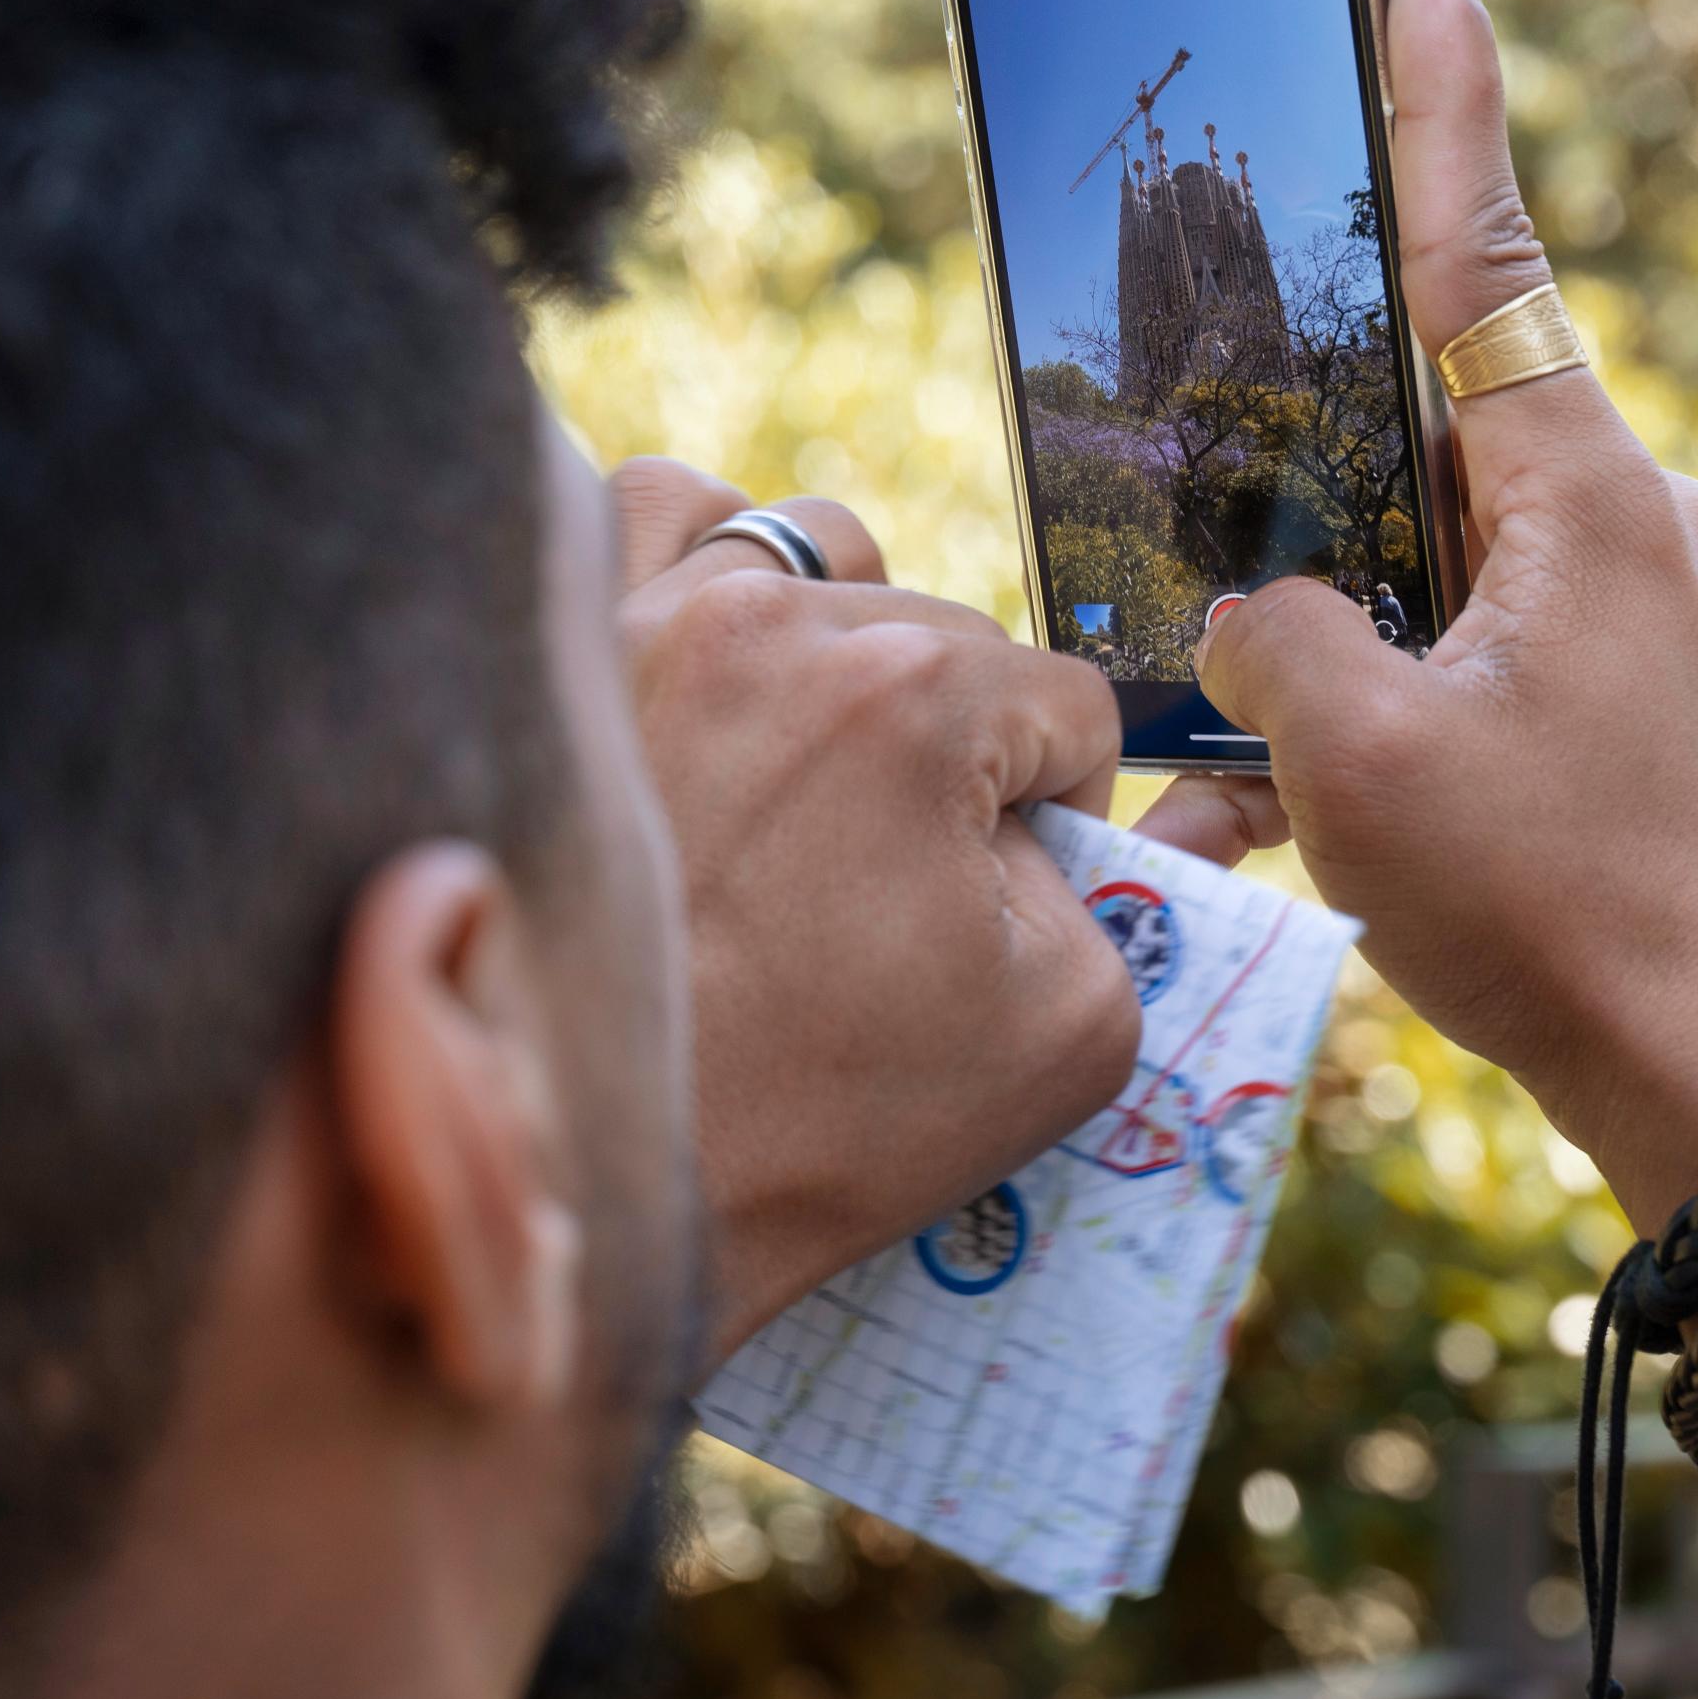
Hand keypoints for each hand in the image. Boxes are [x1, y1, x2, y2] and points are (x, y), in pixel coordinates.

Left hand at [613, 462, 1143, 1361]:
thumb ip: (1140, 891)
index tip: (996, 898)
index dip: (1058, 811)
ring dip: (837, 633)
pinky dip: (696, 562)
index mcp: (915, 695)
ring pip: (806, 552)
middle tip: (890, 876)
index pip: (1064, 703)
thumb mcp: (1066, 1030)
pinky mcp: (557, 653)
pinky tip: (708, 659)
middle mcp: (772, 621)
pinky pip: (648, 517)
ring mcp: (642, 621)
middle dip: (946, 741)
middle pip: (939, 629)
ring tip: (808, 758)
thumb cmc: (826, 1121)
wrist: (598, 1180)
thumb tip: (1100, 818)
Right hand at [1138, 0, 1697, 1231]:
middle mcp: (1628, 528)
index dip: (1445, 97)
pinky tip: (1284, 837)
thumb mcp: (1356, 761)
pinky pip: (1462, 663)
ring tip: (1245, 769)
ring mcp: (1635, 620)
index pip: (1488, 250)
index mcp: (1585, 496)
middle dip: (1310, 448)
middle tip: (1226, 441)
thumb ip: (1268, 639)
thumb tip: (1251, 619)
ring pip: (1428, 566)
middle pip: (1431, 419)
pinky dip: (1371, 724)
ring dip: (1322, 642)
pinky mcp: (1622, 708)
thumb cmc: (1561, 915)